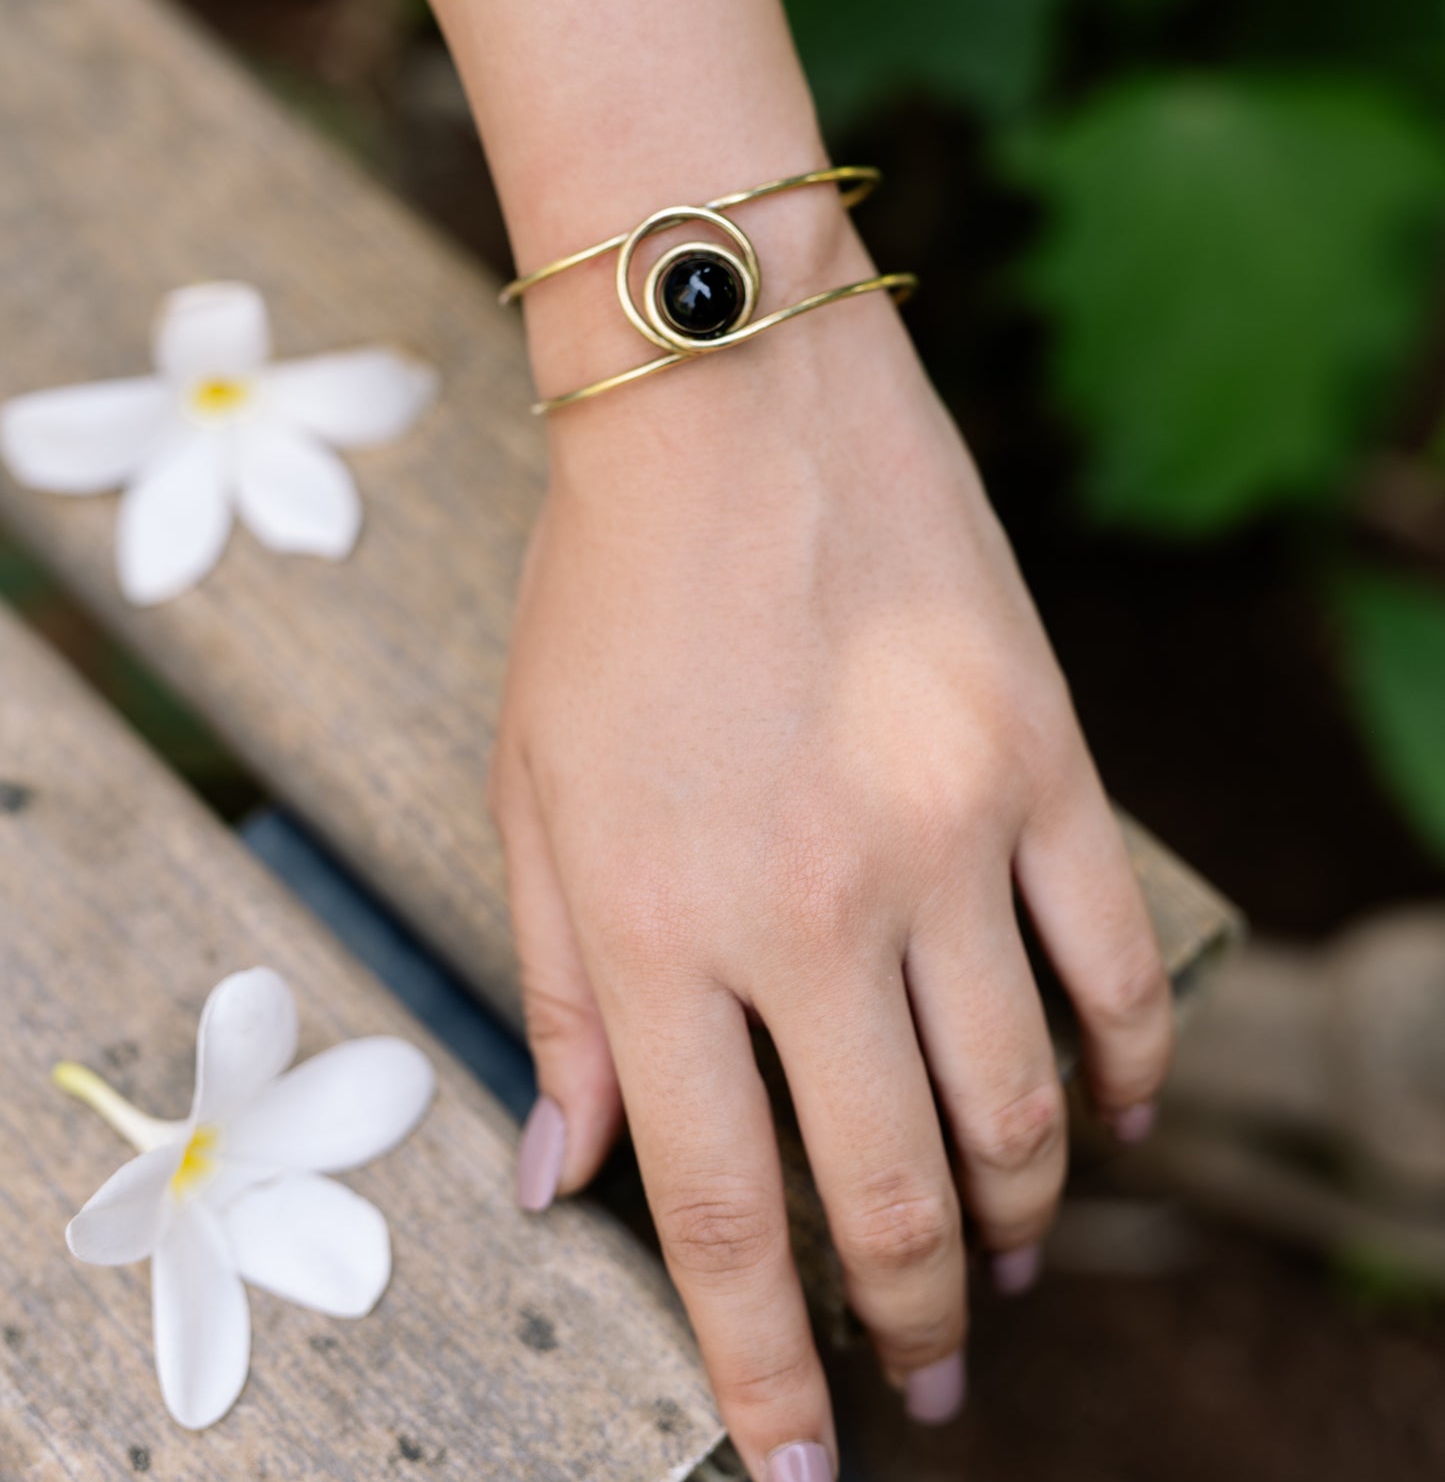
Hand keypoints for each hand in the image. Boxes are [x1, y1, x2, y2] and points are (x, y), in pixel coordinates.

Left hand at [490, 208, 1171, 1481]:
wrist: (728, 396)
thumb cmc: (603, 598)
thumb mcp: (527, 797)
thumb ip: (559, 1001)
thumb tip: (563, 1187)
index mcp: (665, 931)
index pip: (721, 1214)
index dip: (764, 1370)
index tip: (797, 1469)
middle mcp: (815, 911)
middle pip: (891, 1191)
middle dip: (905, 1322)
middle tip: (922, 1378)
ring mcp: (950, 836)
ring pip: (1022, 1103)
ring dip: (1015, 1216)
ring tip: (994, 1268)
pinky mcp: (1045, 762)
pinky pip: (1114, 962)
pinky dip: (1128, 1070)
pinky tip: (1114, 1122)